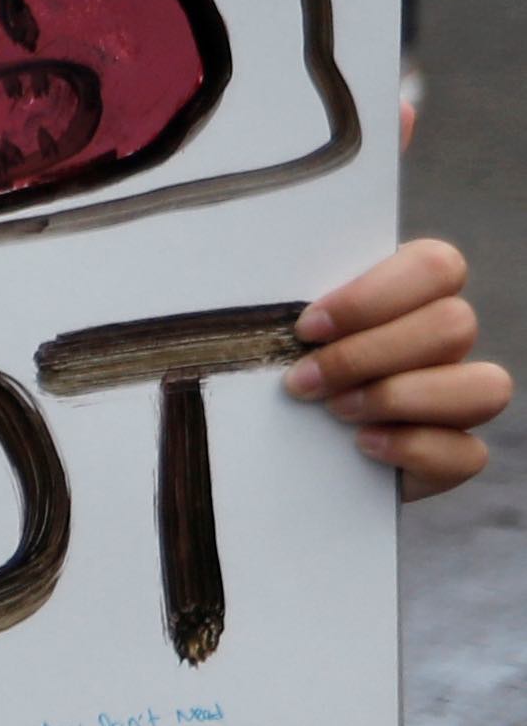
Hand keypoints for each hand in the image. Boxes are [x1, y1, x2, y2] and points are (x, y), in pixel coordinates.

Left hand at [289, 234, 501, 492]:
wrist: (271, 459)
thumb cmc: (271, 378)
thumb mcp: (270, 336)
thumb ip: (278, 307)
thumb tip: (241, 281)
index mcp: (413, 296)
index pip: (436, 266)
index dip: (373, 297)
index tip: (306, 328)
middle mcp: (445, 344)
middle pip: (455, 325)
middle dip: (367, 355)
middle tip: (302, 381)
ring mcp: (457, 401)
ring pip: (484, 386)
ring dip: (398, 397)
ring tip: (334, 411)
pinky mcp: (452, 457)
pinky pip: (467, 452)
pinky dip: (413, 447)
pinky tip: (362, 446)